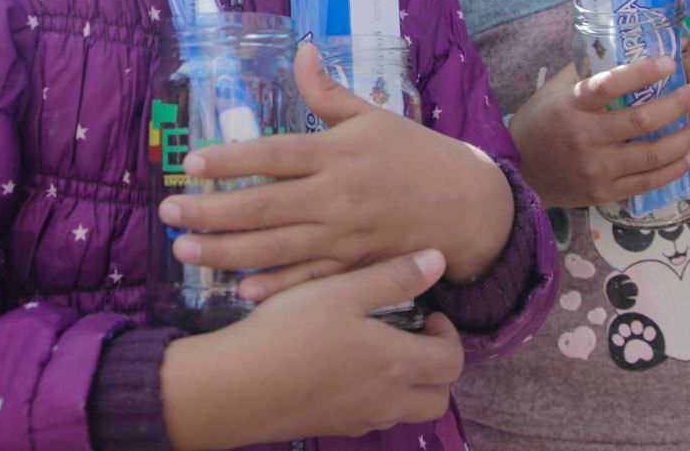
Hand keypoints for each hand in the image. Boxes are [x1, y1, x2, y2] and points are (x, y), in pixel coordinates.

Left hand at [159, 44, 513, 298]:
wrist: (469, 206)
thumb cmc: (416, 154)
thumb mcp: (374, 116)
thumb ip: (329, 92)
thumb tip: (301, 49)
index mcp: (338, 153)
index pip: (274, 156)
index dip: (231, 160)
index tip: (190, 163)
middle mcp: (337, 196)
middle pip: (265, 206)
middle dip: (212, 211)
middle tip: (168, 212)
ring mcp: (345, 237)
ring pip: (278, 247)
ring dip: (228, 252)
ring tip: (185, 251)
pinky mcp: (356, 267)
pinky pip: (310, 281)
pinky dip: (277, 287)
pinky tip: (240, 291)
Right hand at [161, 249, 463, 448]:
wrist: (237, 386)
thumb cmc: (290, 331)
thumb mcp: (341, 291)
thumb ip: (393, 277)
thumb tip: (439, 262)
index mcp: (397, 363)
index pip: (452, 362)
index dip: (449, 336)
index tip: (427, 314)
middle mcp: (387, 400)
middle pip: (438, 399)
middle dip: (436, 369)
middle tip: (413, 337)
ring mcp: (359, 420)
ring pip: (406, 412)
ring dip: (407, 385)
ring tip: (378, 351)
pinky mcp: (331, 428)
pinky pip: (371, 418)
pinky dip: (374, 397)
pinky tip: (342, 370)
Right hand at [508, 59, 689, 208]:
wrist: (520, 173)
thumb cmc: (540, 124)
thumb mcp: (554, 92)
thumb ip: (586, 73)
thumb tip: (621, 46)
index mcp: (571, 106)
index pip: (609, 85)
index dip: (642, 72)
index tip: (670, 62)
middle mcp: (584, 137)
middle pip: (640, 121)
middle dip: (678, 104)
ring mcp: (596, 168)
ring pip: (652, 154)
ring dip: (686, 138)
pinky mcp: (605, 192)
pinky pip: (648, 182)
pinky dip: (675, 168)